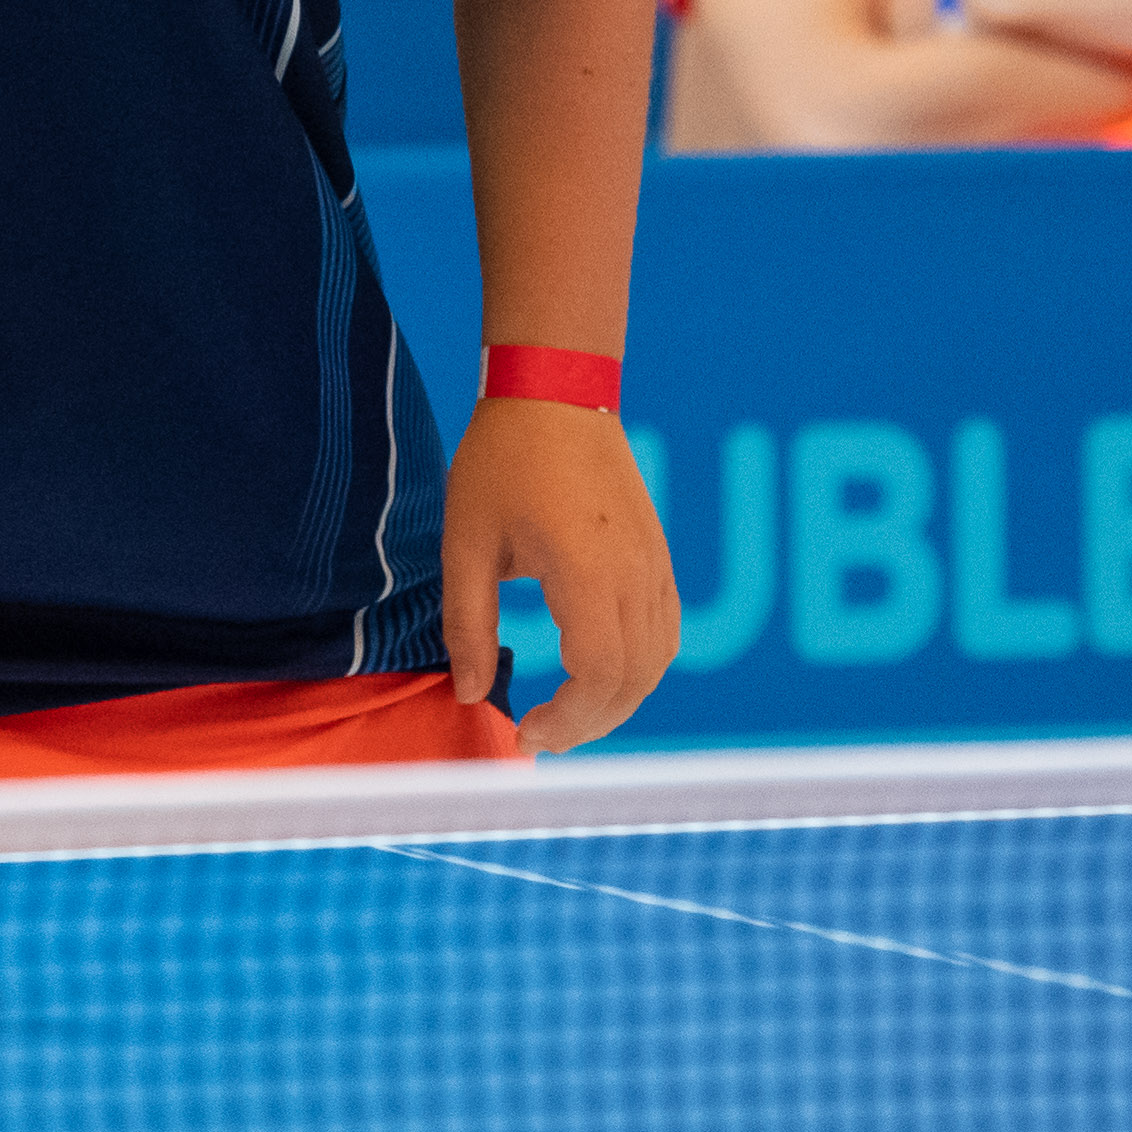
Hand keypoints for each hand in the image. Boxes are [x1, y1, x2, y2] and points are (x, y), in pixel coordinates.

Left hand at [442, 394, 675, 753]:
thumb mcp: (466, 543)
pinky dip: (639, 668)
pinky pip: (666, 631)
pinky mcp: (659, 556)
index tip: (523, 733)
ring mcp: (655, 564)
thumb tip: (471, 695)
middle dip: (589, 723)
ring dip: (617, 700)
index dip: (567, 720)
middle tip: (539, 738)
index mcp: (587, 571)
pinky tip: (599, 676)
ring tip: (566, 717)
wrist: (555, 393)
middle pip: (634, 680)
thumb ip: (468, 623)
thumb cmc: (501, 460)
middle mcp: (635, 574)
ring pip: (658, 661)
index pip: (599, 675)